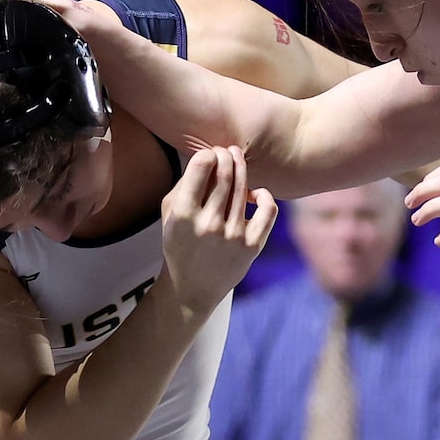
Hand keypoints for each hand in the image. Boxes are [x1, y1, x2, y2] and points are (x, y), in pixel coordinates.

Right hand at [157, 145, 277, 312]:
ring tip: (239, 162)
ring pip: (245, 188)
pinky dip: (265, 196)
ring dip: (243, 169)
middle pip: (225, 173)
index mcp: (183, 213)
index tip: (210, 154)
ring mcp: (232, 236)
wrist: (192, 287)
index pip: (201, 165)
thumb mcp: (170, 214)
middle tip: (228, 151)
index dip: (209, 153)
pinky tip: (256, 195)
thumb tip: (210, 155)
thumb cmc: (180, 244)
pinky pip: (269, 209)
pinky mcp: (252, 247)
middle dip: (228, 156)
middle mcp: (208, 224)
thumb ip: (186, 184)